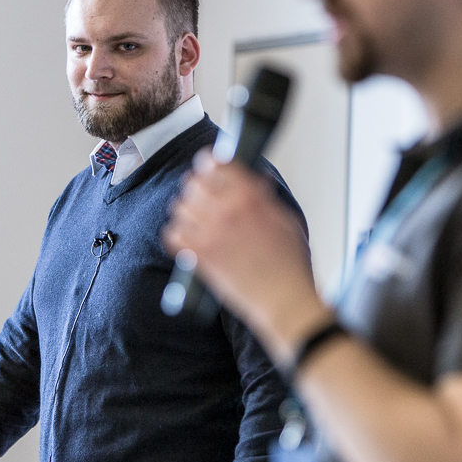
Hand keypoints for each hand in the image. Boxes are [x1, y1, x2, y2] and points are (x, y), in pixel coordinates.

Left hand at [164, 151, 323, 361]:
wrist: (283, 299)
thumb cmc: (290, 265)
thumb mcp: (285, 220)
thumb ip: (265, 198)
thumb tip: (256, 180)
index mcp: (250, 197)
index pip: (217, 163)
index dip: (210, 163)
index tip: (208, 166)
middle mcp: (227, 210)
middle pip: (193, 182)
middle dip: (197, 186)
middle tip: (203, 194)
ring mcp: (210, 233)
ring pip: (179, 206)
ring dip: (186, 210)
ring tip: (197, 218)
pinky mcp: (198, 256)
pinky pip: (171, 234)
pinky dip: (177, 234)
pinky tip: (188, 238)